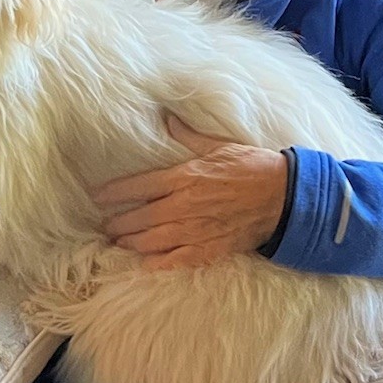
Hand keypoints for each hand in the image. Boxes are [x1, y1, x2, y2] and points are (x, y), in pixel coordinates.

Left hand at [94, 116, 286, 269]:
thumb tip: (167, 118)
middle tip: (104, 224)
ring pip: (154, 241)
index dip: (116, 192)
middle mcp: (185, 206)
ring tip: (118, 242)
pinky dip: (158, 262)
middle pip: (141, 217)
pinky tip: (144, 263)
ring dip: (132, 242)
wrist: (284, 197)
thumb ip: (188, 136)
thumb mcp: (219, 145)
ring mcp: (197, 230)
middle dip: (119, 222)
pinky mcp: (210, 248)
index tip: (97, 196)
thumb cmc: (253, 167)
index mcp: (186, 177)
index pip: (140, 186)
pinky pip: (177, 259)